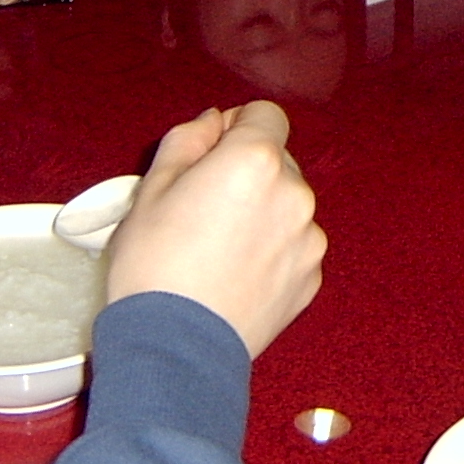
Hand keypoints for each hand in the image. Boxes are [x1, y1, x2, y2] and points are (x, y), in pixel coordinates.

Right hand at [105, 100, 325, 357]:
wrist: (175, 348)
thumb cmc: (154, 265)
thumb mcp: (152, 189)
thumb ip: (188, 141)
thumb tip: (214, 122)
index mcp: (255, 160)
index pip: (264, 114)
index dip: (235, 126)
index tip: (210, 153)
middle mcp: (294, 193)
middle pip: (277, 161)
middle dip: (247, 172)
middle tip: (204, 208)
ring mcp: (309, 238)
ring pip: (286, 205)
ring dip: (262, 212)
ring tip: (219, 248)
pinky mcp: (312, 277)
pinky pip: (293, 245)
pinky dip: (271, 250)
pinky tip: (235, 274)